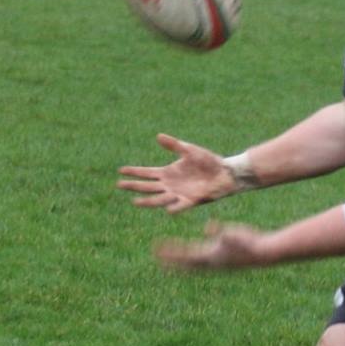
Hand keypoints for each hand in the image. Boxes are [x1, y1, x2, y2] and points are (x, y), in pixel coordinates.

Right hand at [117, 134, 236, 212]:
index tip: (120, 170)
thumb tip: (158, 136)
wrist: (226, 172)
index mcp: (168, 173)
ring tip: (135, 201)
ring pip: (158, 199)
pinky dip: (174, 208)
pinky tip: (167, 208)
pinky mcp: (191, 201)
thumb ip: (173, 145)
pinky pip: (180, 206)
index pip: (146, 173)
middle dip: (133, 186)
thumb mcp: (189, 150)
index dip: (134, 172)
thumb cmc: (208, 161)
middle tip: (118, 185)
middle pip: (147, 187)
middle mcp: (170, 185)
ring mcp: (179, 194)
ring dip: (147, 201)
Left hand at [155, 220, 266, 271]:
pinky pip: (205, 262)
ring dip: (183, 264)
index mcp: (209, 255)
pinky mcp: (225, 261)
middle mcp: (211, 262)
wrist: (264, 253)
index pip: (183, 255)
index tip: (155, 250)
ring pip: (195, 266)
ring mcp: (218, 263)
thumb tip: (208, 227)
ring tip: (173, 263)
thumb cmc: (249, 241)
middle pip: (185, 264)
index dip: (169, 252)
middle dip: (171, 261)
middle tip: (157, 259)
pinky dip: (196, 260)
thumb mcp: (232, 232)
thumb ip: (219, 230)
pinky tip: (197, 256)